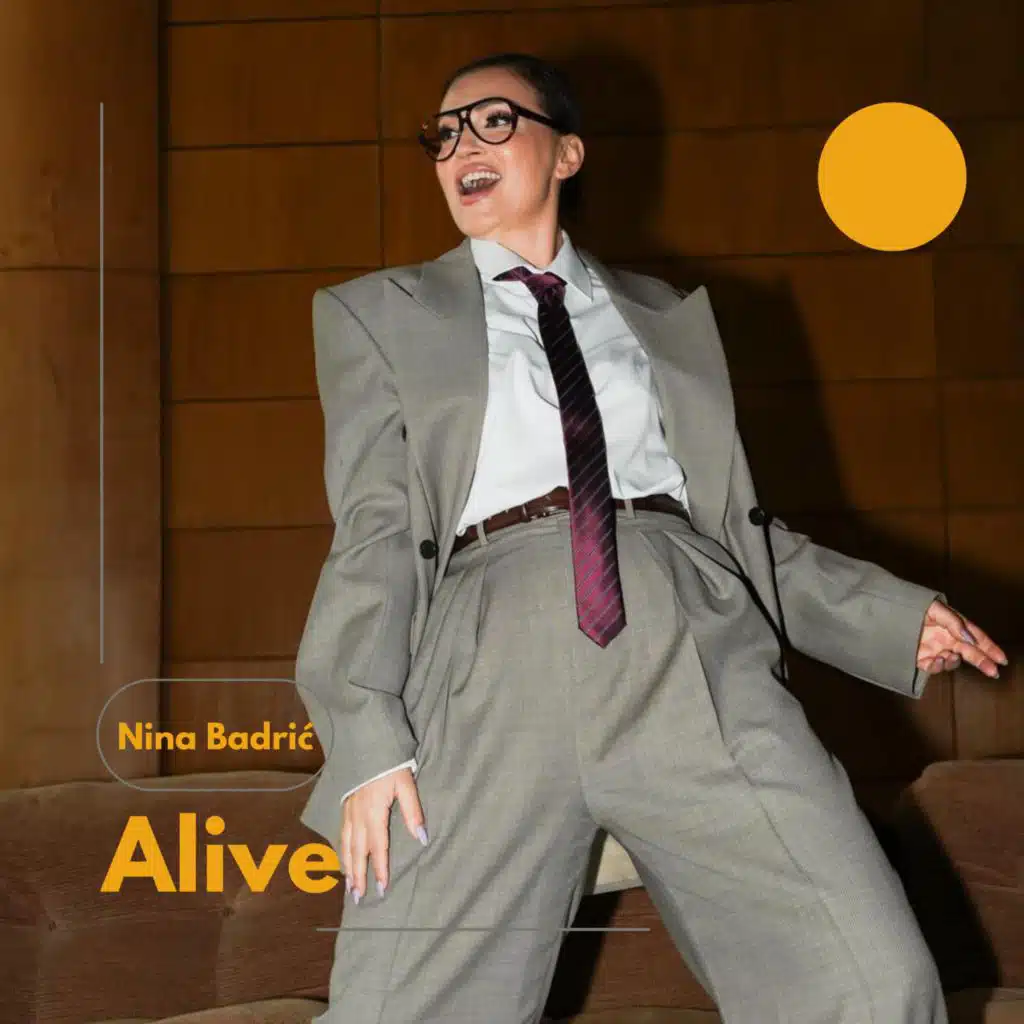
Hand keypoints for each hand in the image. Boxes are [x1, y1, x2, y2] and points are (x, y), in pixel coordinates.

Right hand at [341, 767, 427, 903]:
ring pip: (346, 845)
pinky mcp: (344, 805)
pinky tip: (343, 858)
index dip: (381, 868)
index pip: (378, 847)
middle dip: (358, 875)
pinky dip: (341, 850)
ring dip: (348, 867)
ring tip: (349, 886)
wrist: (365, 742)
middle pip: (357, 851)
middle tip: (359, 897)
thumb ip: (413, 811)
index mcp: (374, 812)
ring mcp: (348, 811)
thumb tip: (422, 838)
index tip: (382, 888)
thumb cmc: (389, 763)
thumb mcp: (406, 784)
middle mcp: (358, 816)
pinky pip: (341, 833)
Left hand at [916, 600, 1007, 678]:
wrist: (884, 615)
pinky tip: (937, 659)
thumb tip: (970, 638)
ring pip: (953, 661)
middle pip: (969, 652)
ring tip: (949, 656)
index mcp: (952, 625)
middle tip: (994, 672)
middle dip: (983, 662)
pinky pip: (934, 667)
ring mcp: (935, 649)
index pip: (976, 637)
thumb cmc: (910, 606)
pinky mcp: (921, 658)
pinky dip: (938, 666)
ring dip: (955, 661)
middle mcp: (946, 638)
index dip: (990, 648)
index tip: (1001, 659)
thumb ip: (954, 622)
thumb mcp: (934, 609)